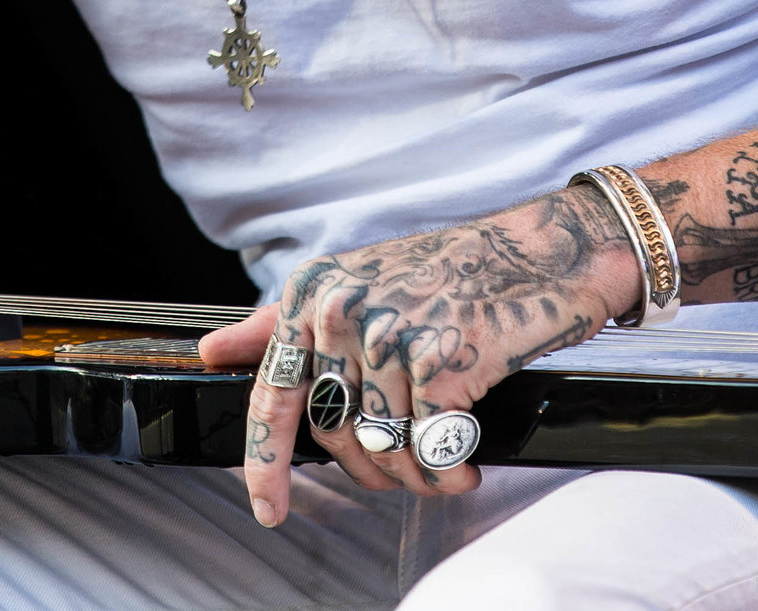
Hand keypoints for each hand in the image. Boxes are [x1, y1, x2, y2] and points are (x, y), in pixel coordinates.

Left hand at [197, 186, 642, 525]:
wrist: (543, 249)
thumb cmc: (453, 269)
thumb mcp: (356, 281)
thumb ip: (282, 322)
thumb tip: (214, 351)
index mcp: (314, 291)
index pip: (274, 392)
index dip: (265, 461)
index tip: (269, 507)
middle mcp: (342, 309)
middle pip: (335, 434)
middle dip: (370, 470)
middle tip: (408, 472)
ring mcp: (390, 333)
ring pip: (383, 447)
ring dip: (417, 476)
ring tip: (445, 469)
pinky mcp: (441, 358)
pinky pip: (428, 448)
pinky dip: (449, 470)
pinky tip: (468, 464)